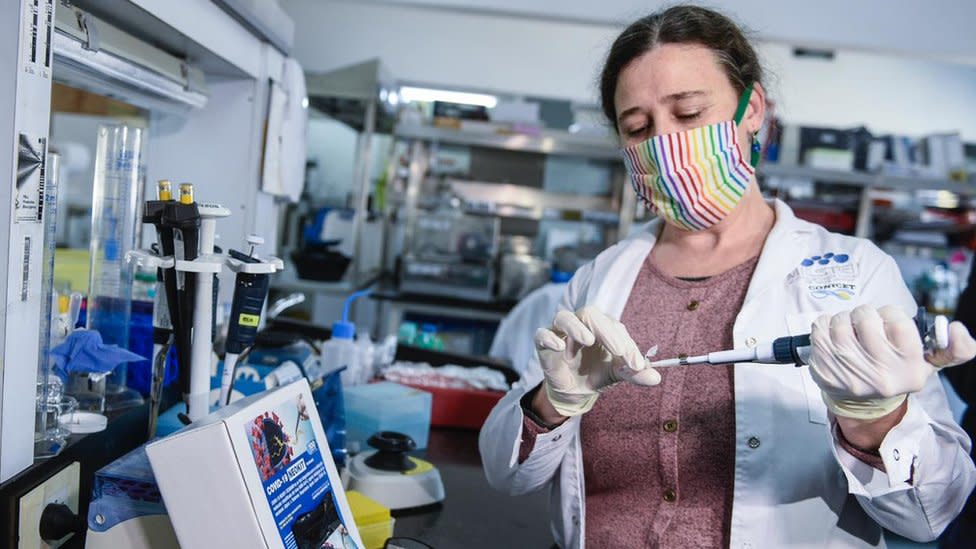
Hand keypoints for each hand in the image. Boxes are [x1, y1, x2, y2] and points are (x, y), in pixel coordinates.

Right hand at [534, 306, 660, 416]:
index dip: (627, 345)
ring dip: (576, 327)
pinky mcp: (544, 345)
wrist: (576, 392)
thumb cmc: (598, 373)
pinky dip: (549, 338)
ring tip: (588, 340)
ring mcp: (561, 332)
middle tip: (618, 350)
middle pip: (591, 314)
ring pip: (564, 317)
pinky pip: (542, 334)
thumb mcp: (619, 374)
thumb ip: (636, 373)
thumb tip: (656, 378)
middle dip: (606, 331)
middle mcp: (582, 324)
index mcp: (603, 327)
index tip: (636, 364)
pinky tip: (559, 347)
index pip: (615, 327)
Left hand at [808, 305, 975, 419]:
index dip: (890, 313)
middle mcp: (880, 375)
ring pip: (840, 323)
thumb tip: (957, 329)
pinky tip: (834, 335)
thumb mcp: (929, 364)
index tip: (888, 319)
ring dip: (844, 318)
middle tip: (866, 322)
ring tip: (850, 329)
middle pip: (866, 319)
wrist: (863, 404)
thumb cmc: (896, 373)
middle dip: (865, 313)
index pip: (897, 322)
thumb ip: (955, 348)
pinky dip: (825, 325)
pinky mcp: (824, 371)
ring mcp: (848, 374)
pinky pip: (819, 330)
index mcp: (909, 370)